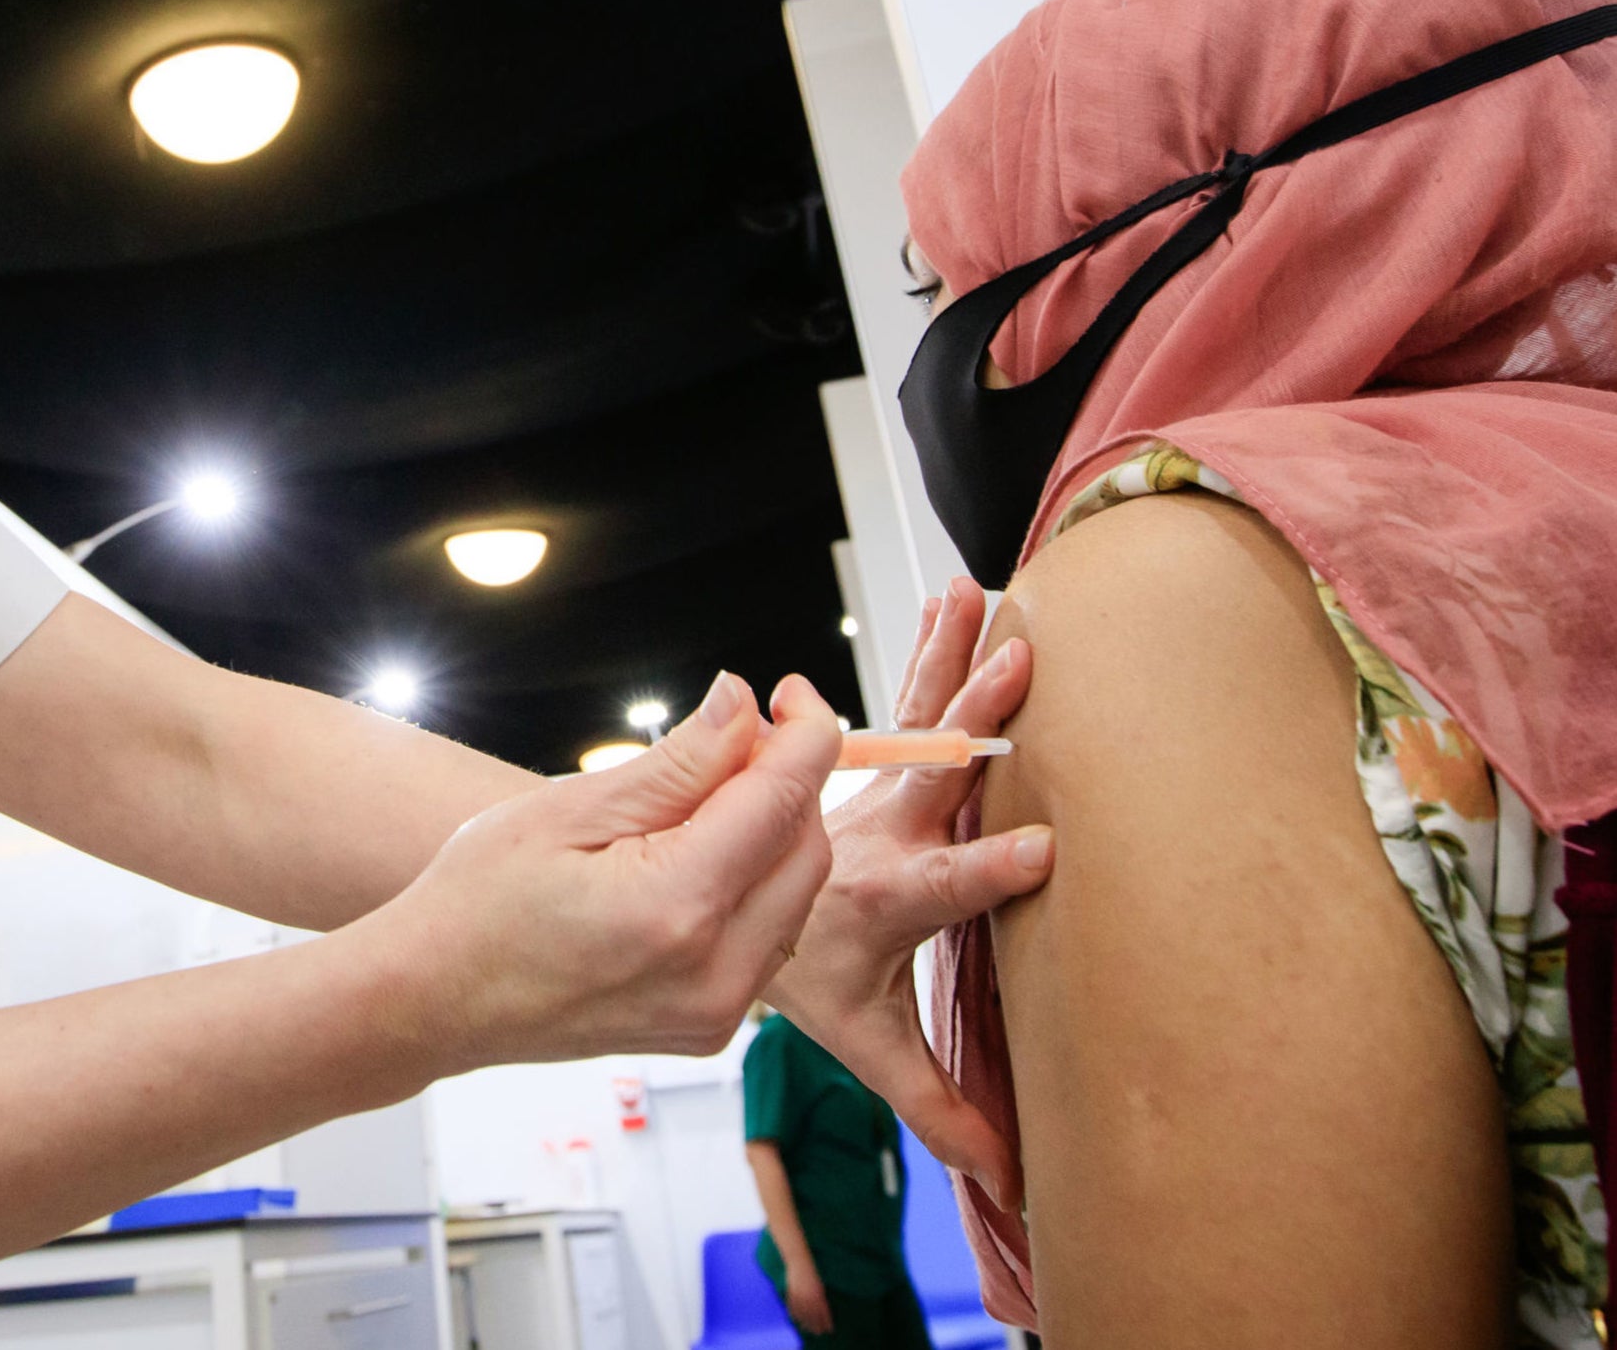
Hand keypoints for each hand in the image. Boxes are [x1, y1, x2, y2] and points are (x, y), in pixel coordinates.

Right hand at [373, 673, 840, 1069]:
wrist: (437, 998)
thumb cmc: (480, 900)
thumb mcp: (571, 808)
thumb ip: (677, 762)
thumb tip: (743, 703)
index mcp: (677, 908)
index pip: (785, 800)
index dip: (806, 731)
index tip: (789, 690)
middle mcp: (715, 973)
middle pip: (809, 847)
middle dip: (789, 778)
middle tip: (736, 733)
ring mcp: (717, 1011)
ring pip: (797, 892)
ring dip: (775, 830)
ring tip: (705, 791)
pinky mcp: (711, 1025)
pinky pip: (769, 934)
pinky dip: (756, 879)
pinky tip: (700, 850)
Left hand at [766, 579, 1052, 1205]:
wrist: (729, 905)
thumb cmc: (814, 975)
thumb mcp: (868, 1042)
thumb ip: (933, 1100)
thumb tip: (1004, 1177)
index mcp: (882, 897)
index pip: (942, 886)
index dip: (989, 869)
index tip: (1043, 845)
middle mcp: (880, 832)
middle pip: (934, 776)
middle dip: (975, 724)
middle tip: (1020, 668)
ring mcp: (877, 790)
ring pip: (919, 718)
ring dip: (951, 657)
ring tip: (980, 596)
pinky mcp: (877, 761)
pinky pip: (909, 697)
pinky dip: (934, 647)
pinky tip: (962, 594)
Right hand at [784, 1257, 835, 1334]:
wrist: (799, 1263)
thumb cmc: (812, 1274)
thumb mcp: (819, 1286)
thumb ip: (820, 1299)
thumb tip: (823, 1312)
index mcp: (819, 1295)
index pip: (824, 1313)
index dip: (827, 1322)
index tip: (829, 1330)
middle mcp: (809, 1297)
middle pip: (813, 1316)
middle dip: (816, 1326)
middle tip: (819, 1333)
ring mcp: (799, 1296)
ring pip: (803, 1314)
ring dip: (805, 1323)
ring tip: (807, 1329)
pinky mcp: (791, 1294)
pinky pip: (793, 1308)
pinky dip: (794, 1315)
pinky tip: (796, 1320)